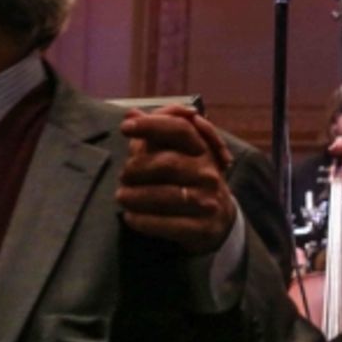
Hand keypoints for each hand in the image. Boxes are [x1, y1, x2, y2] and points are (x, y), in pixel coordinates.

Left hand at [116, 105, 239, 254]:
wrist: (218, 222)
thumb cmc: (190, 182)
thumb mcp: (179, 154)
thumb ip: (155, 135)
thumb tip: (132, 113)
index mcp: (203, 150)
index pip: (181, 129)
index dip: (153, 125)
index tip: (125, 127)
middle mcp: (209, 173)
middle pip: (166, 163)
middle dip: (135, 169)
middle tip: (123, 177)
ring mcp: (207, 201)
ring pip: (164, 195)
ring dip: (134, 196)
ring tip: (122, 197)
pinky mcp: (202, 228)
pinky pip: (166, 224)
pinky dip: (142, 221)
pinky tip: (132, 218)